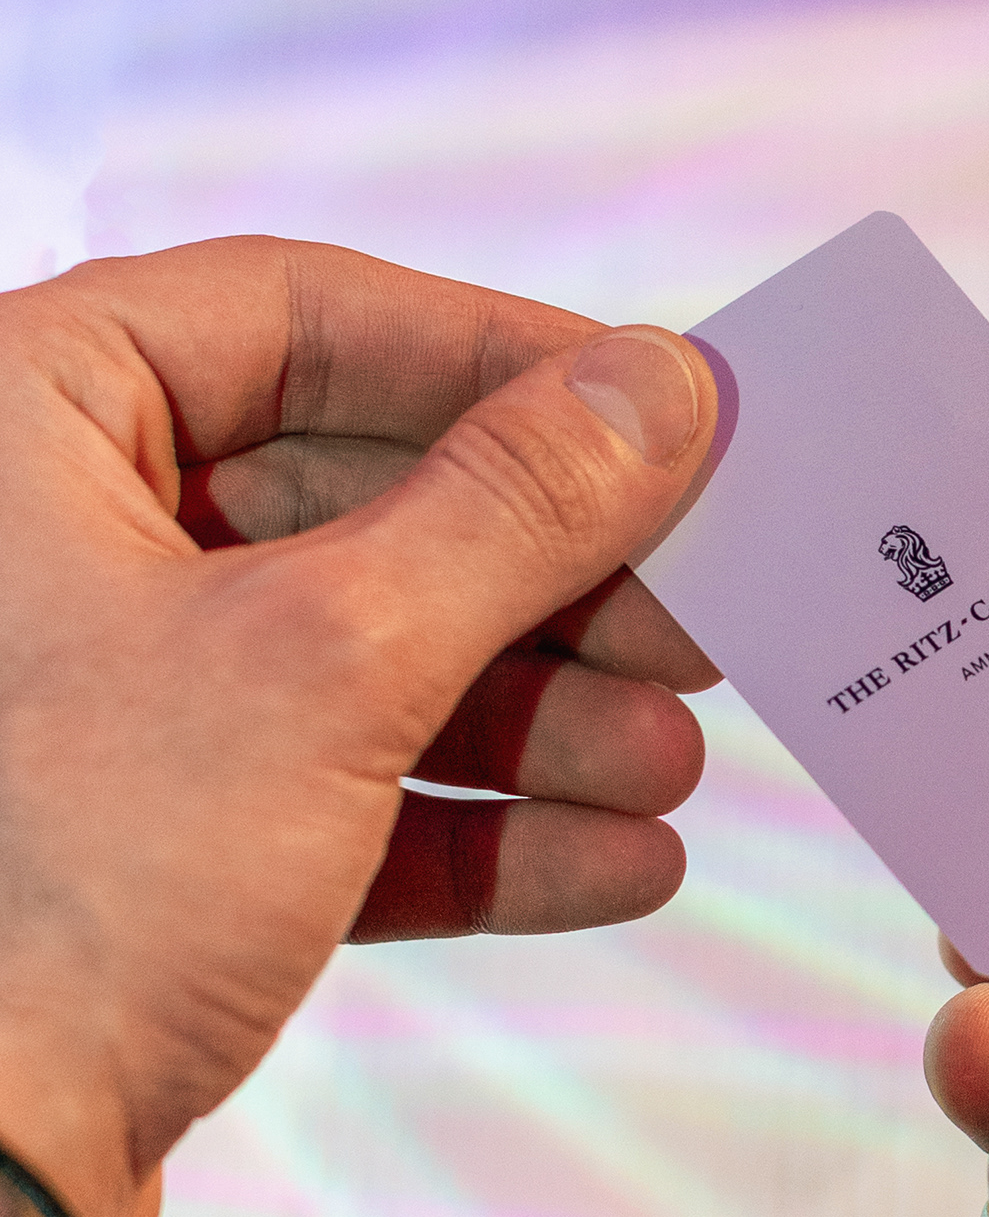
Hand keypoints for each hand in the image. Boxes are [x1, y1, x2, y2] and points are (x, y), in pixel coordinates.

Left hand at [0, 237, 717, 1216]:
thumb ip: (512, 506)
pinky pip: (334, 789)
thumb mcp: (330, 660)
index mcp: (25, 425)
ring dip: (535, 711)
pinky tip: (612, 859)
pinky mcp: (140, 842)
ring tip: (668, 765)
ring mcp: (94, 701)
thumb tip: (660, 386)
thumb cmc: (55, 898)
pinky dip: (472, 821)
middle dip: (544, 578)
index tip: (655, 409)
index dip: (499, 359)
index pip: (300, 318)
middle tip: (694, 617)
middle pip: (355, 495)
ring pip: (358, 652)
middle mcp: (48, 544)